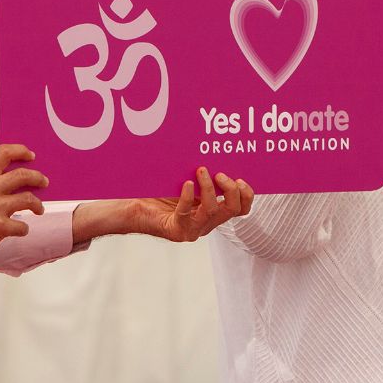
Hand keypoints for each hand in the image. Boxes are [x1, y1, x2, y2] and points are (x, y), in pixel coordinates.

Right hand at [0, 144, 48, 268]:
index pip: (4, 153)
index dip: (21, 151)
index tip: (31, 156)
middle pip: (23, 175)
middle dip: (38, 178)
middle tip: (44, 182)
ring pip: (28, 199)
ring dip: (37, 205)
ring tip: (39, 209)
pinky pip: (22, 225)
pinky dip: (24, 228)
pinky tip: (21, 229)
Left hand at [133, 167, 253, 242]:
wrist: (135, 208)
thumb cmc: (160, 192)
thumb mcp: (187, 180)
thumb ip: (202, 174)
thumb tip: (214, 151)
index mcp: (214, 211)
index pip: (241, 209)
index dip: (246, 195)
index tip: (240, 178)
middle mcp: (207, 223)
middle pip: (233, 210)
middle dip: (230, 190)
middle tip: (220, 174)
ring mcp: (193, 229)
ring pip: (212, 211)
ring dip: (209, 189)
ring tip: (200, 171)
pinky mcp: (177, 231)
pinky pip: (187, 214)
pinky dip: (187, 197)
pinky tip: (185, 184)